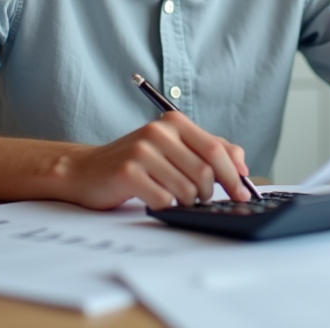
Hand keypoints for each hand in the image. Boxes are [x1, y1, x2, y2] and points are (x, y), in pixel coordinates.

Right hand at [57, 111, 251, 209]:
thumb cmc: (134, 161)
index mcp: (173, 122)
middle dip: (209, 193)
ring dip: (186, 203)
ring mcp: (142, 151)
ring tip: (174, 199)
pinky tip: (155, 200)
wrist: (85, 170)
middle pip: (204, 172)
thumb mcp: (172, 147)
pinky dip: (165, 207)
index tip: (243, 194)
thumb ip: (207, 150)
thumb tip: (242, 166)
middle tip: (202, 200)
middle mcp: (158, 131)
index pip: (216, 149)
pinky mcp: (128, 173)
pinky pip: (164, 200)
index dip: (234, 175)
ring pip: (186, 190)